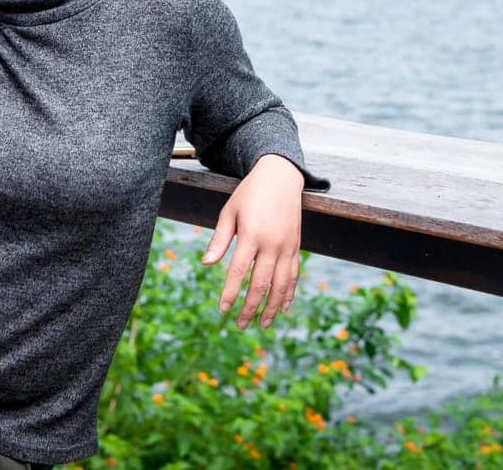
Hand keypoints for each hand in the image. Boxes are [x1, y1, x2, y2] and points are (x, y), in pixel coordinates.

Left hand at [200, 154, 305, 329]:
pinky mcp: (296, 246)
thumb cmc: (250, 194)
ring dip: (271, 307)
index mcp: (252, 234)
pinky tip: (283, 308)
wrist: (281, 176)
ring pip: (281, 285)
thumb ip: (219, 239)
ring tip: (263, 325)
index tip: (222, 309)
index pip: (238, 271)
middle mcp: (272, 243)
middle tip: (239, 325)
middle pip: (261, 284)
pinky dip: (289, 293)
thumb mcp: (230, 211)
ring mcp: (287, 246)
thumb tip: (206, 263)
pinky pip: (294, 275)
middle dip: (250, 307)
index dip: (230, 292)